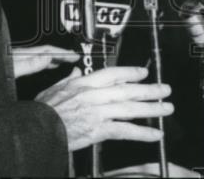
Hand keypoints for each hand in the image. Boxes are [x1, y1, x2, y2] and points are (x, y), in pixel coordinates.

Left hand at [12, 45, 79, 78]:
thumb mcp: (11, 70)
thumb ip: (28, 64)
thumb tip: (47, 57)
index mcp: (21, 55)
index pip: (47, 51)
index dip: (62, 53)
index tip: (75, 55)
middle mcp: (19, 57)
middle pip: (45, 52)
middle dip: (61, 54)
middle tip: (75, 57)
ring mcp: (16, 61)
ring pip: (40, 58)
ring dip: (53, 58)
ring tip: (64, 60)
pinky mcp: (12, 69)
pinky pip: (33, 64)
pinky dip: (43, 65)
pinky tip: (44, 67)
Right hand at [35, 66, 172, 151]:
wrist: (37, 130)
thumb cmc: (43, 111)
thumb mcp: (54, 88)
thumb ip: (68, 79)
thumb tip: (75, 71)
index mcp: (84, 83)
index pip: (113, 73)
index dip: (131, 72)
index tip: (144, 72)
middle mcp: (94, 95)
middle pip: (127, 90)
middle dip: (149, 90)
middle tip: (165, 89)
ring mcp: (97, 113)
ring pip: (130, 109)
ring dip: (151, 108)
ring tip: (166, 108)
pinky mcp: (98, 130)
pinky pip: (125, 131)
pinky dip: (142, 133)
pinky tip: (155, 133)